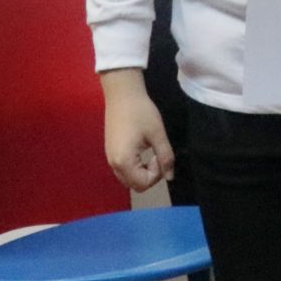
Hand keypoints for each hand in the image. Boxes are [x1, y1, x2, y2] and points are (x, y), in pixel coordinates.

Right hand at [101, 70, 174, 191]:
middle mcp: (113, 164)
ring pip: (128, 178)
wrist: (122, 95)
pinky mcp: (110, 152)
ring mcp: (110, 158)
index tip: (160, 155)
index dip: (157, 174)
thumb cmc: (141, 113)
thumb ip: (166, 157)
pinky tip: (142, 150)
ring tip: (150, 153)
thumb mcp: (158, 135)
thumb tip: (170, 177)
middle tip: (157, 156)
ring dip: (142, 172)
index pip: (143, 184)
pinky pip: (123, 169)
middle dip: (150, 176)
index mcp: (124, 161)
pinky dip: (135, 167)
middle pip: (134, 185)